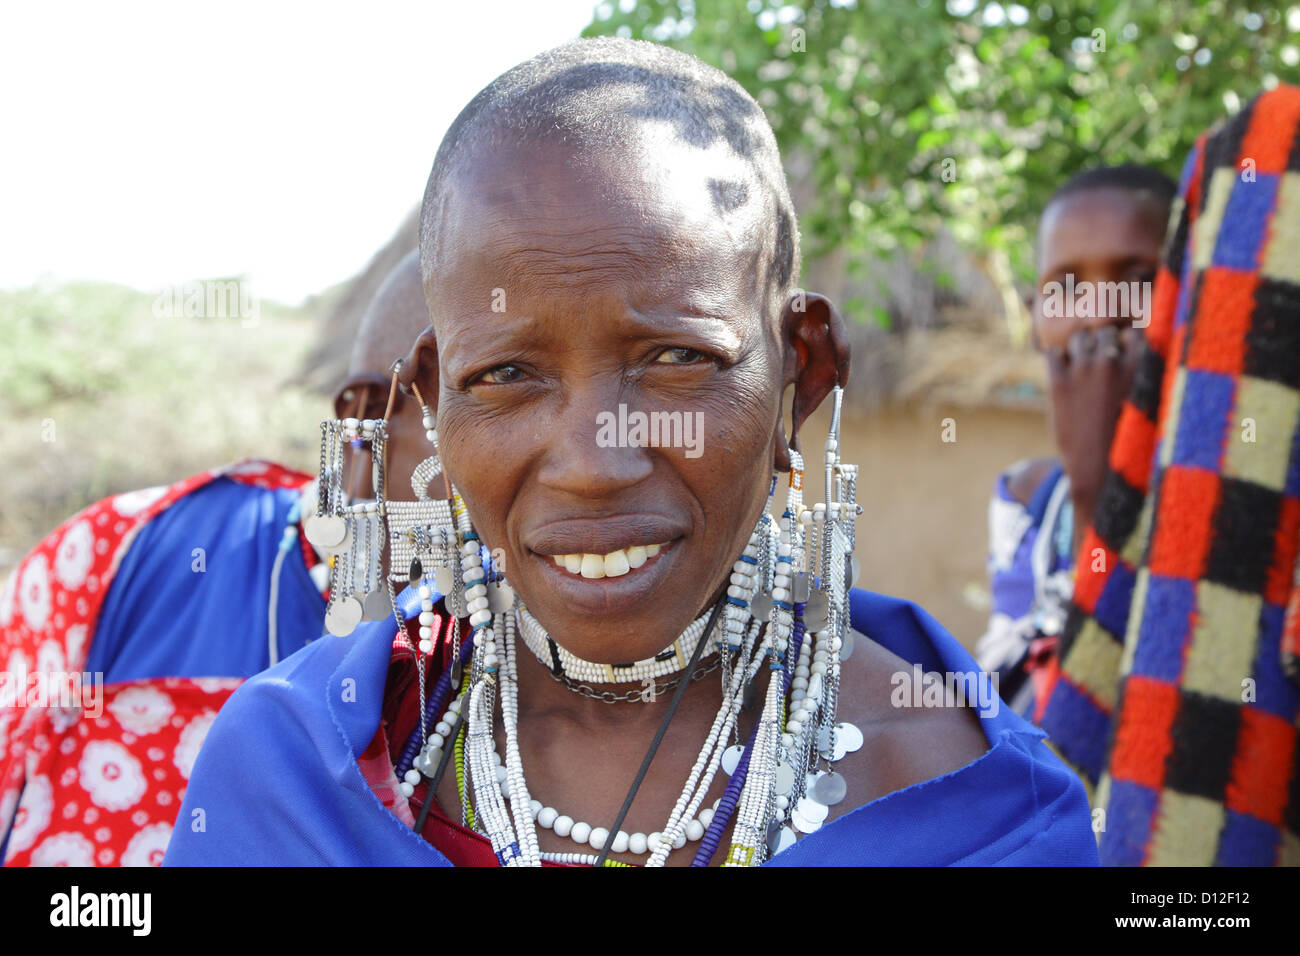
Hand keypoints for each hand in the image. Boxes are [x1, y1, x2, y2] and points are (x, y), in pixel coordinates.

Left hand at [1045, 324, 1142, 548]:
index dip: (1127, 342)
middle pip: (1105, 330)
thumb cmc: (1134, 438)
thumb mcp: (1152, 401)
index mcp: (1146, 364)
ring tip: (1084, 374)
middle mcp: (1116, 360)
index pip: (1135, 330)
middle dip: (1103, 344)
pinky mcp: (1059, 382)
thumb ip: (1146, 371)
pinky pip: (1053, 352)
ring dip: (1080, 350)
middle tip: (1101, 368)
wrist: (1102, 472)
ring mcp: (1086, 369)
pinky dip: (1057, 360)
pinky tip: (1065, 378)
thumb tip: (1140, 343)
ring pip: (1080, 337)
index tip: (1124, 357)